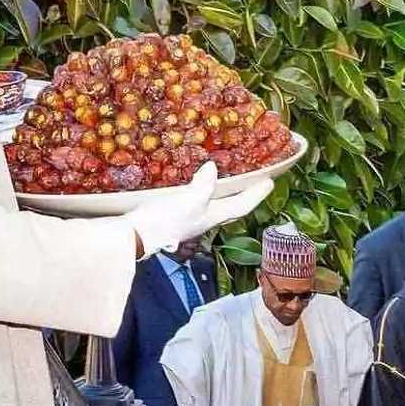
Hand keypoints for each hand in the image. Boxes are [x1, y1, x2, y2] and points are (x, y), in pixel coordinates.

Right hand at [123, 162, 273, 255]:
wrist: (133, 237)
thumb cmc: (165, 219)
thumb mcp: (190, 199)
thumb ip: (205, 184)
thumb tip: (213, 169)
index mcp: (213, 216)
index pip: (242, 206)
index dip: (257, 194)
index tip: (271, 183)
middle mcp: (204, 221)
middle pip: (230, 208)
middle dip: (243, 196)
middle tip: (253, 183)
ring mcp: (188, 221)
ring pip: (213, 206)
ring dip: (223, 194)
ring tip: (227, 182)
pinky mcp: (172, 218)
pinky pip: (194, 203)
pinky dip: (200, 192)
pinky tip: (191, 185)